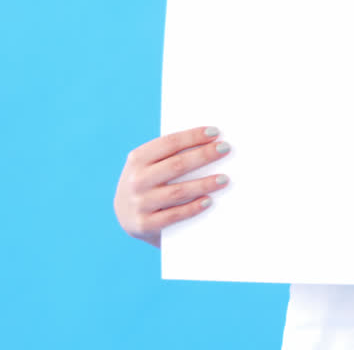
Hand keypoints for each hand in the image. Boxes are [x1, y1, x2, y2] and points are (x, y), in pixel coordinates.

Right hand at [113, 126, 232, 247]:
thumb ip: (170, 155)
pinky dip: (193, 208)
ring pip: (178, 191)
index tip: (215, 132)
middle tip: (225, 149)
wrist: (126, 219)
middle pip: (176, 165)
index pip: (168, 143)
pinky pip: (174, 215)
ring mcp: (139, 203)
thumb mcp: (149, 166)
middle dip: (204, 155)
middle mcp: (136, 180)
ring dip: (204, 184)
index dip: (192, 136)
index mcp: (137, 160)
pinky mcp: (145, 224)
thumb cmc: (148, 184)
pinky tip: (209, 201)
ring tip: (224, 179)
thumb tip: (209, 143)